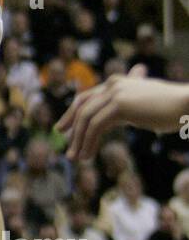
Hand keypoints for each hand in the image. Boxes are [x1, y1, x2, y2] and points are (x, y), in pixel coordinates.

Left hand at [58, 65, 186, 158]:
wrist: (186, 104)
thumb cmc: (170, 108)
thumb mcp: (141, 106)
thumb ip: (124, 109)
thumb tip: (110, 120)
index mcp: (117, 82)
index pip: (86, 97)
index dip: (72, 114)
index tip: (63, 129)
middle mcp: (113, 84)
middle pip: (82, 106)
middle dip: (70, 126)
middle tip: (65, 145)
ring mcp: (116, 93)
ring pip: (87, 118)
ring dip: (79, 140)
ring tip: (76, 158)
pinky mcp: (120, 106)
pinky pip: (96, 126)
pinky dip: (88, 141)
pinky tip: (87, 154)